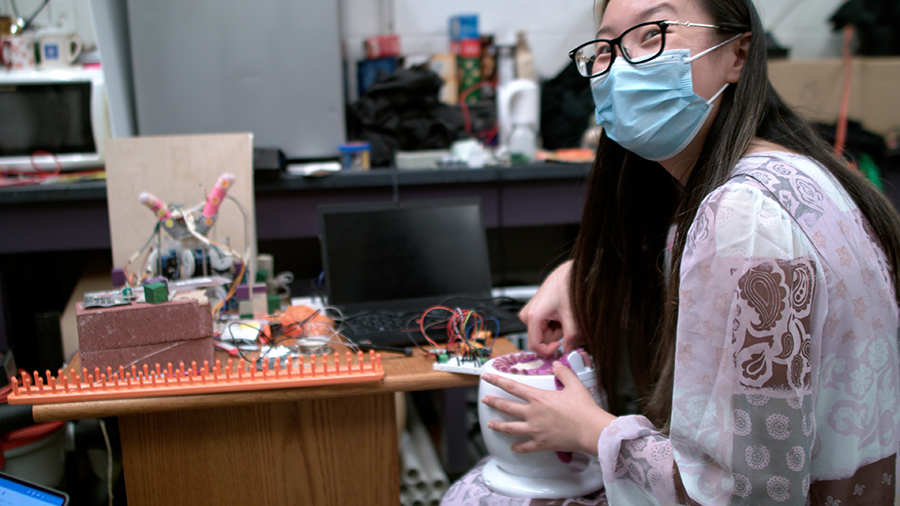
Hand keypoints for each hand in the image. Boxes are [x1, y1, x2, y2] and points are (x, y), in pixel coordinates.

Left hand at [481, 362, 614, 455]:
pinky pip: (525, 447)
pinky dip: (518, 448)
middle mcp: (533, 413)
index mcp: (538, 398)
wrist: (591, 430)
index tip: (486, 377)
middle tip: (484, 400)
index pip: (512, 387)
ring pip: (510, 428)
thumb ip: (563, 373)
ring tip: (490, 424)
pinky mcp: (541, 444)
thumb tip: (557, 365)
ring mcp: (535, 430)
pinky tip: (513, 448)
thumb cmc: (584, 409)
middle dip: (493, 402)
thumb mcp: (574, 385)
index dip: (496, 380)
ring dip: (498, 426)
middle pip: (506, 407)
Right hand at [519, 260, 582, 356]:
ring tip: (567, 317)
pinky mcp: (536, 310)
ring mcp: (531, 312)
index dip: (549, 351)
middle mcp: (528, 314)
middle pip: (542, 338)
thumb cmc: (567, 286)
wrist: (568, 272)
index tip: (561, 347)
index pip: (535, 345)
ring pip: (545, 332)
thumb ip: (572, 337)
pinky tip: (563, 314)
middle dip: (557, 336)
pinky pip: (545, 325)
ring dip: (558, 329)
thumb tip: (569, 350)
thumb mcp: (572, 316)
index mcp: (533, 316)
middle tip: (569, 325)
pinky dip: (556, 323)